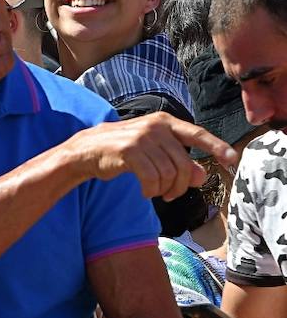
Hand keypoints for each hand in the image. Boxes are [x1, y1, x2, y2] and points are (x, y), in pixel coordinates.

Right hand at [66, 114, 236, 200]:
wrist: (86, 151)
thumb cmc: (122, 152)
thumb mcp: (154, 154)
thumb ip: (179, 162)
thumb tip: (202, 176)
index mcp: (165, 122)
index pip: (197, 134)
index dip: (217, 147)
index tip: (232, 160)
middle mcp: (156, 127)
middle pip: (184, 163)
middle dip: (180, 185)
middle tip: (171, 195)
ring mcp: (142, 138)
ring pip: (169, 173)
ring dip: (164, 190)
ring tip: (156, 193)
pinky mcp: (129, 151)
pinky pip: (152, 178)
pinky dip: (151, 190)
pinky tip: (145, 192)